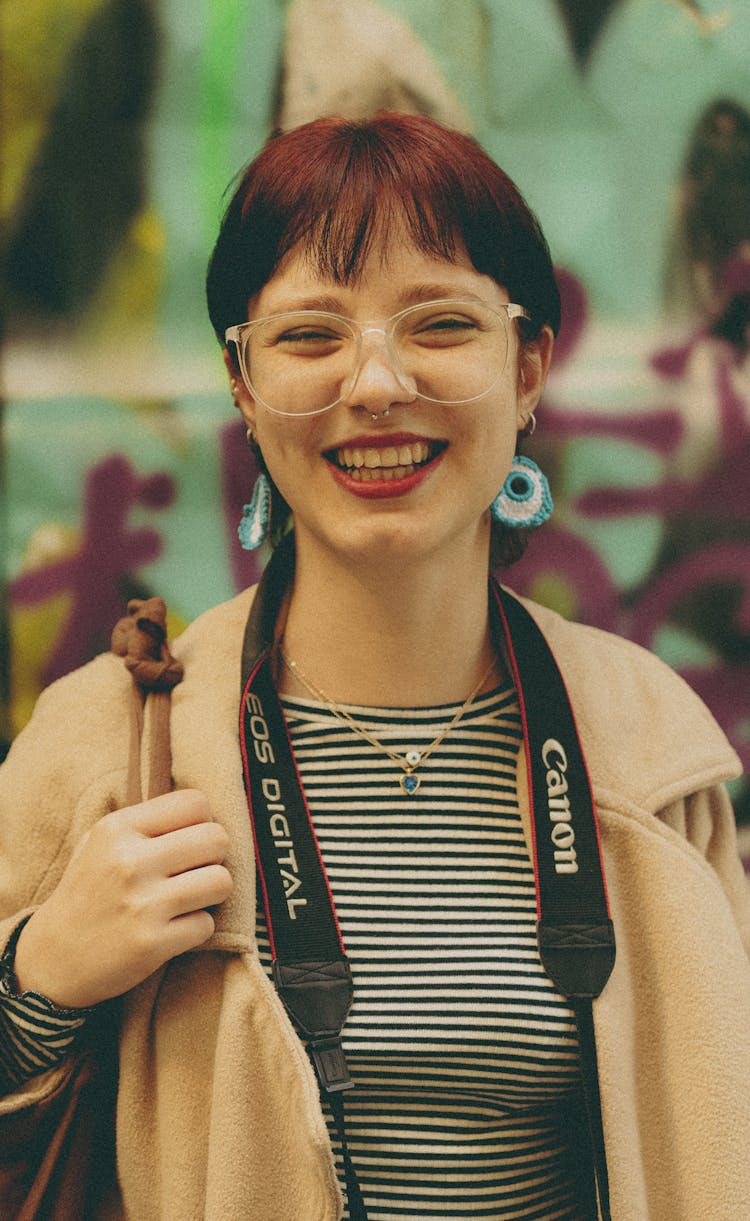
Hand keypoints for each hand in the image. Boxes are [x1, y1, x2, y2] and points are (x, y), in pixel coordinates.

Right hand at [14, 790, 231, 1008]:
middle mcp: (129, 861)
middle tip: (193, 872)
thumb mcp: (100, 844)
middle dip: (213, 857)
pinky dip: (196, 930)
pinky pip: (206, 925)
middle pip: (217, 839)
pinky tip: (172, 930)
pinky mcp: (152, 943)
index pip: (195, 803)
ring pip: (221, 881)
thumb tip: (204, 811)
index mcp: (117, 829)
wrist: (51, 960)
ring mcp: (142, 904)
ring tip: (186, 900)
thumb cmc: (88, 894)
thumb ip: (146, 823)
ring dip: (211, 894)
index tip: (188, 842)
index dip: (202, 823)